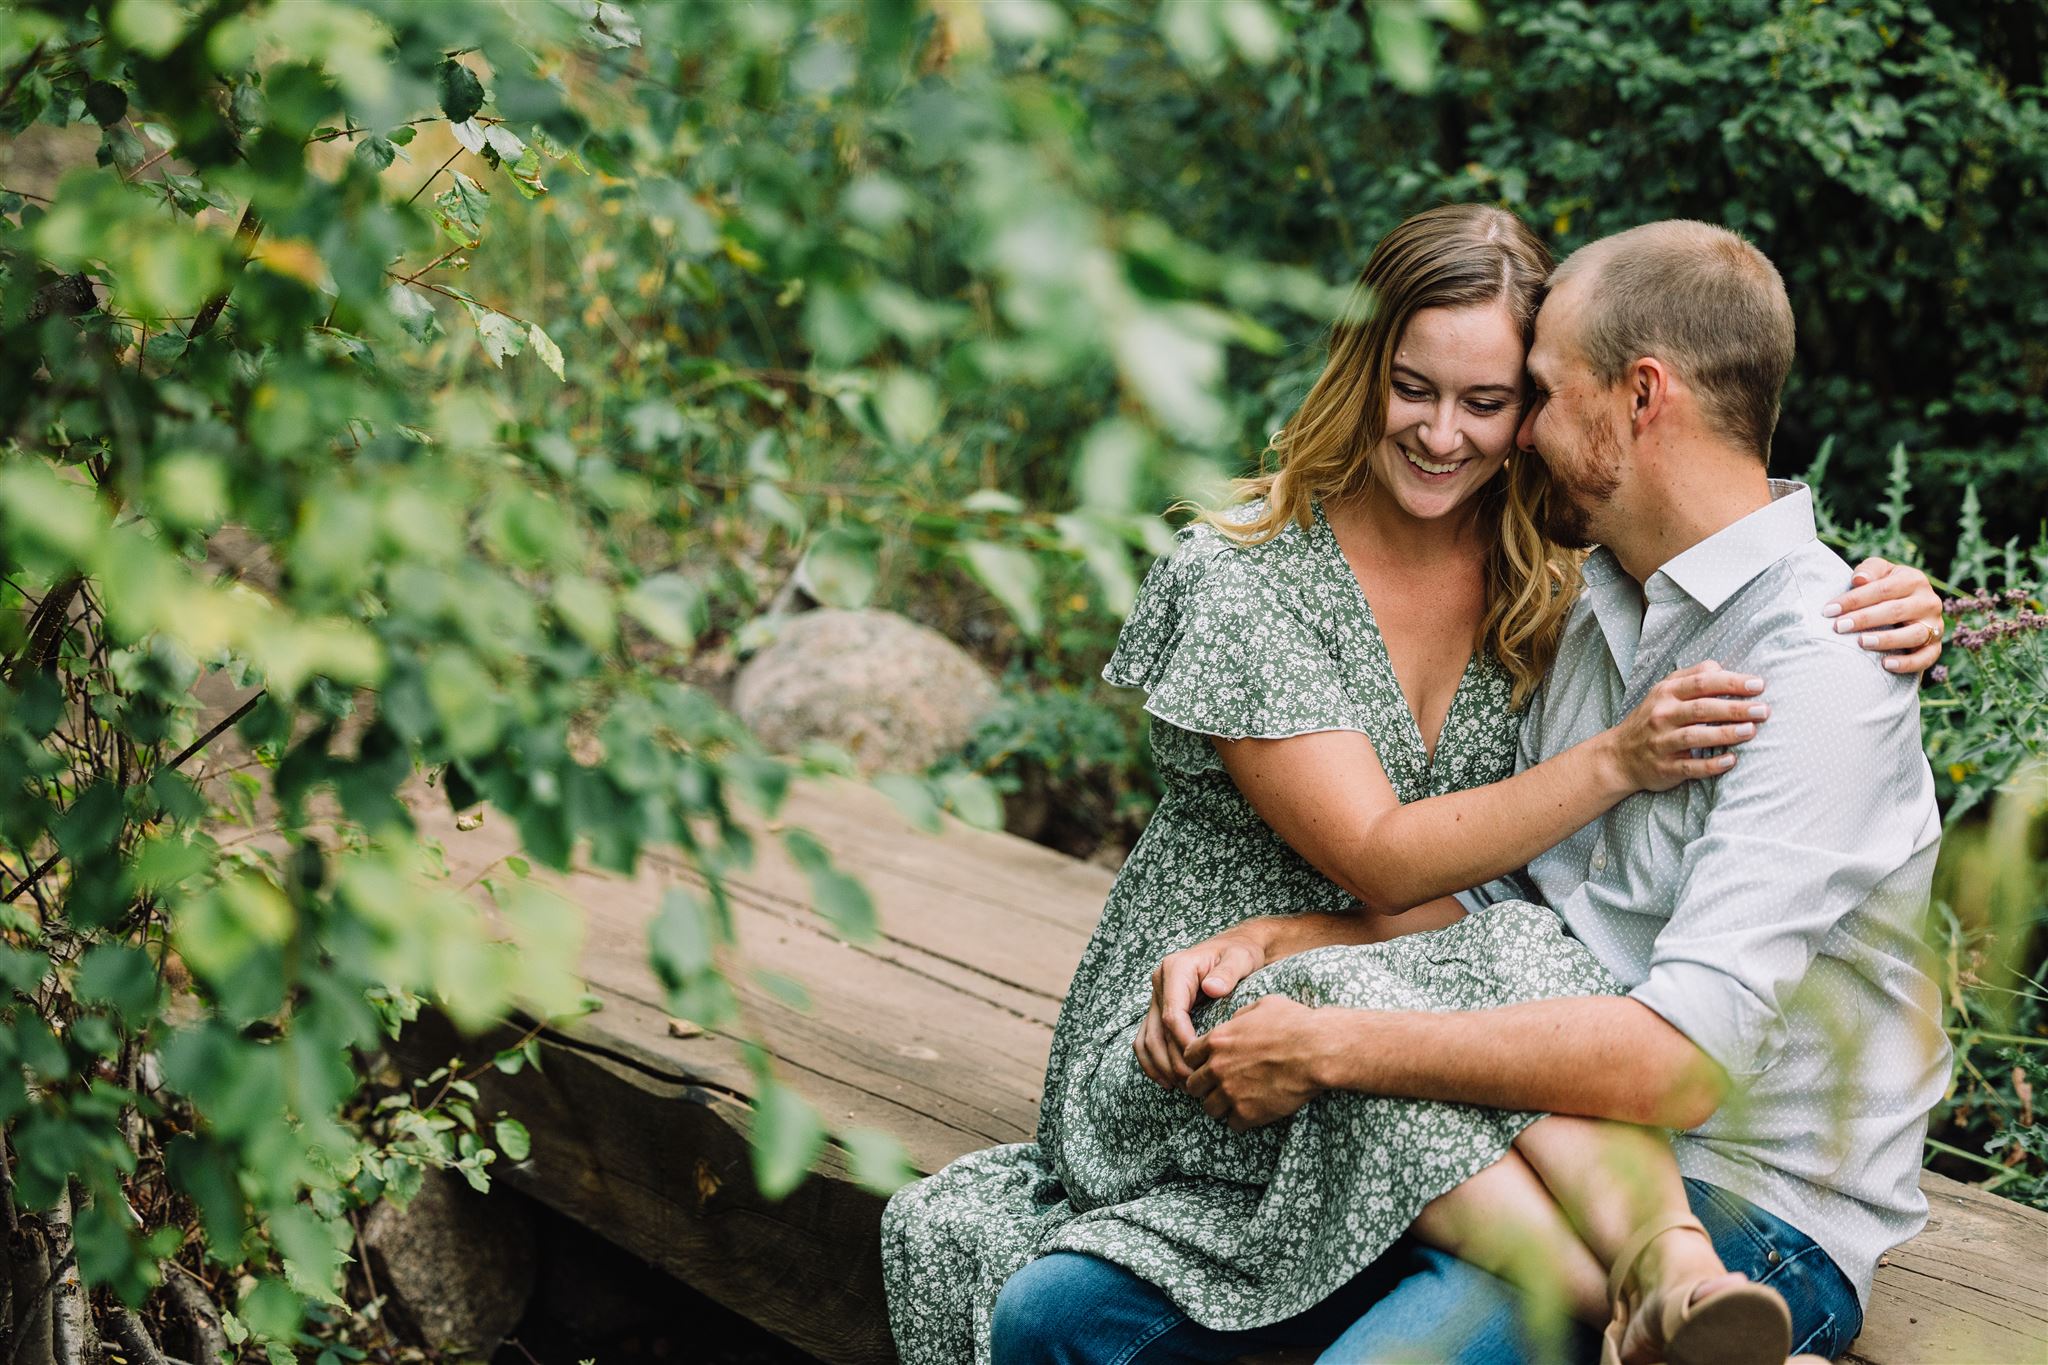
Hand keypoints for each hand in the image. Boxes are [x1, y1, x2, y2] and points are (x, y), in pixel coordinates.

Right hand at [1135, 927, 1267, 1087]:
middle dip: (1172, 1061)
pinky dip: (1152, 1061)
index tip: (1200, 1063)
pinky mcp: (1159, 1008)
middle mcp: (1160, 982)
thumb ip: (1227, 972)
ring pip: (1146, 1038)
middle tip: (1194, 1084)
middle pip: (1156, 1031)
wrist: (1237, 946)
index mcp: (1176, 969)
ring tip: (1181, 1087)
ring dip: (1160, 1066)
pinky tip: (1167, 1081)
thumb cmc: (1240, 953)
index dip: (1183, 1043)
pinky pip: (1146, 1038)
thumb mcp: (1239, 958)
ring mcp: (1157, 996)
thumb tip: (1212, 988)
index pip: (1172, 1015)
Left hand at [1182, 995, 1329, 1130]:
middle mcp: (1217, 1068)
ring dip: (1220, 1105)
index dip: (1198, 1061)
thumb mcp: (1262, 1006)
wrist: (1318, 1051)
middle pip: (1192, 1085)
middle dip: (1204, 1085)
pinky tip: (1252, 1110)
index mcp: (1217, 1040)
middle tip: (1219, 1085)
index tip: (1209, 1063)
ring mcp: (1231, 1093)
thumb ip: (1239, 1016)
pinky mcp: (1248, 1113)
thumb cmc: (1294, 1023)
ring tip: (1235, 1101)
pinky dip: (1240, 1119)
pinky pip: (1232, 1124)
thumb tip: (1234, 1021)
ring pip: (1208, 1108)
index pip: (1188, 1056)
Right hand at [1603, 661, 1768, 792]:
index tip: (1758, 685)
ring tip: (1751, 731)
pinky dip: (1711, 764)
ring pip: (1695, 736)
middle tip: (1763, 710)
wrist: (1619, 756)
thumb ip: (1693, 677)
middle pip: (1702, 708)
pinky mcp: (1664, 767)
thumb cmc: (1651, 719)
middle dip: (1735, 708)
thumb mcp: (1665, 691)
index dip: (1731, 682)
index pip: (1701, 682)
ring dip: (1725, 733)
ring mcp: (1661, 742)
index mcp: (1666, 693)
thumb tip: (1724, 669)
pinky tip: (1732, 760)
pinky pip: (1690, 766)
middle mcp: (1662, 715)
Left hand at [1831, 559, 1944, 675]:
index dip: (1855, 600)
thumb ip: (1869, 570)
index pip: (1883, 589)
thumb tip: (1859, 579)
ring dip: (1886, 640)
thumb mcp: (1879, 572)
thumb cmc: (1884, 588)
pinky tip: (1886, 664)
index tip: (1829, 610)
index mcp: (1914, 580)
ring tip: (1861, 642)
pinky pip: (1926, 657)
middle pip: (1895, 610)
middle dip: (1864, 619)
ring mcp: (1935, 625)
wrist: (1905, 609)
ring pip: (1913, 634)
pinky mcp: (1935, 647)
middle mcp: (1928, 602)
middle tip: (1839, 627)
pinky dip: (1907, 663)